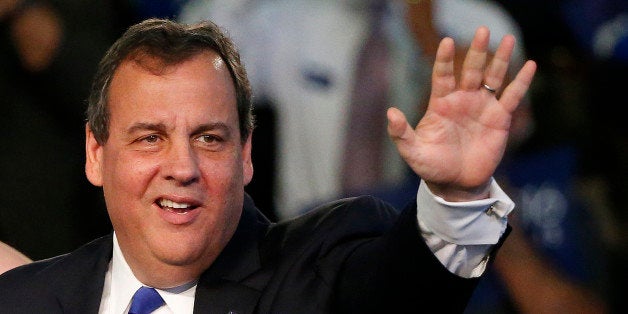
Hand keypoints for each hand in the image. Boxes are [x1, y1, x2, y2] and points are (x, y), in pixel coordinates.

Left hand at [388, 26, 535, 200]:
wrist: (456, 183)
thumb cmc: (432, 166)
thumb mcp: (413, 151)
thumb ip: (401, 133)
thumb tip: (391, 112)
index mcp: (441, 103)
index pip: (443, 75)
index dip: (444, 59)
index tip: (446, 41)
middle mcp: (462, 99)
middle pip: (470, 69)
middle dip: (476, 50)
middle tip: (482, 30)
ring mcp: (482, 107)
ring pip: (493, 77)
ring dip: (500, 59)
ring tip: (507, 38)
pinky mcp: (499, 119)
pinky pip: (512, 97)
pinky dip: (521, 82)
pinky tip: (530, 65)